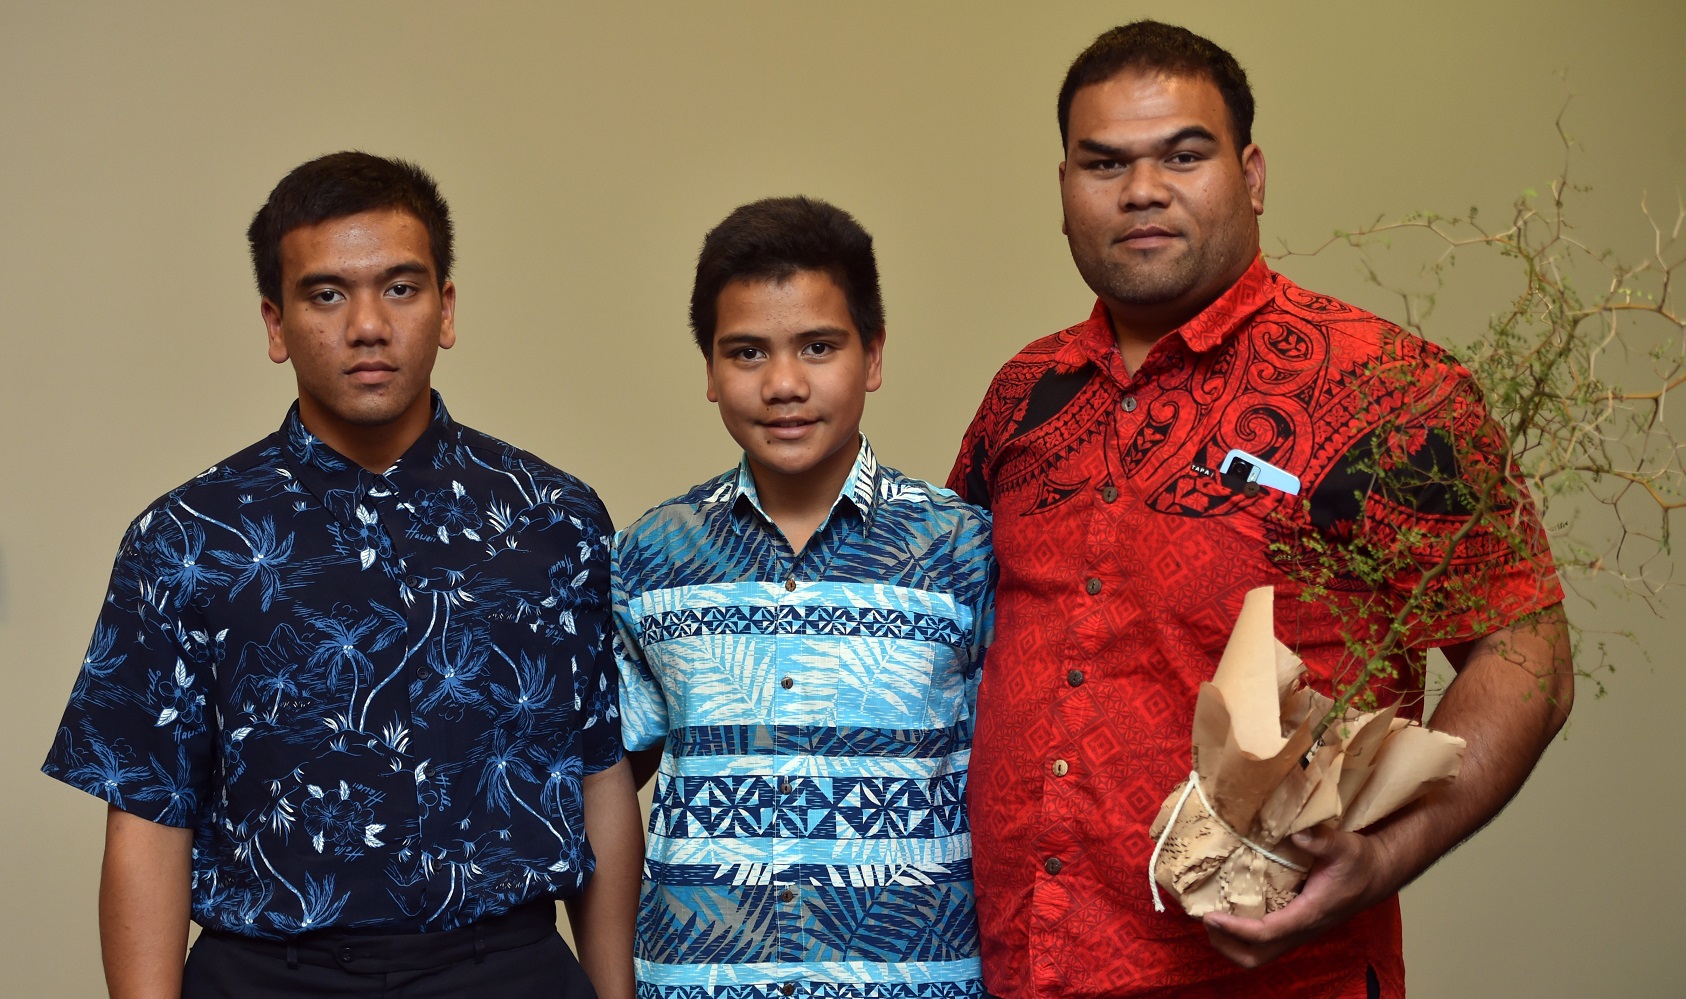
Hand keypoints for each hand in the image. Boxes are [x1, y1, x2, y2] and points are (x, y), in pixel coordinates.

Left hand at [1201, 824, 1391, 968]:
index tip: (1211, 916)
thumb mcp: (1345, 847)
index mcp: (1309, 914)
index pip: (1267, 932)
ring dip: (1231, 944)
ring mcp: (1297, 931)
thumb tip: (1298, 835)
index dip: (1236, 929)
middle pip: (1257, 956)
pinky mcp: (1295, 926)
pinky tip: (1230, 911)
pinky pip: (1264, 941)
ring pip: (1260, 954)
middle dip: (1227, 945)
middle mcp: (1301, 929)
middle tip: (1206, 920)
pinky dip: (1242, 935)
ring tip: (1211, 919)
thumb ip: (1322, 841)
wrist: (1375, 875)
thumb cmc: (1359, 862)